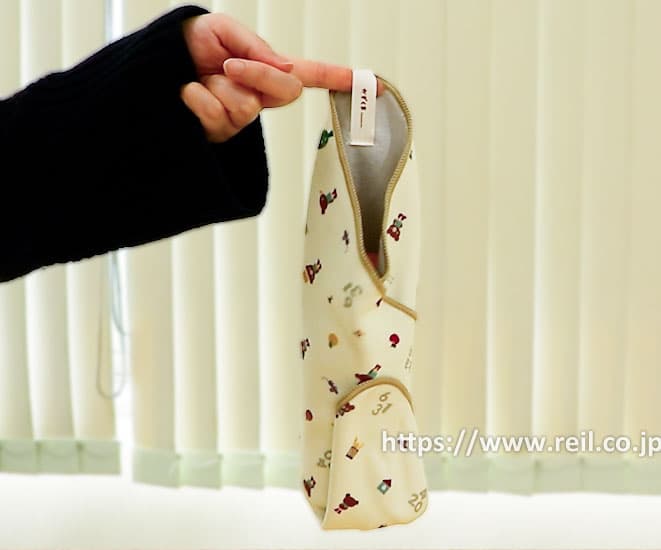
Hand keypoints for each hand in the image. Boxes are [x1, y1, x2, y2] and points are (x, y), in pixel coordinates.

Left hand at [180, 13, 382, 142]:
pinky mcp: (219, 135)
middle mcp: (258, 97)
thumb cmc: (184, 47)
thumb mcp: (220, 30)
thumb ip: (255, 46)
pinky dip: (197, 99)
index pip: (309, 75)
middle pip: (286, 92)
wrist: (148, 71)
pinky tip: (186, 94)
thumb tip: (283, 68)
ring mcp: (240, 118)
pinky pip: (218, 118)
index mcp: (264, 70)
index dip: (340, 80)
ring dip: (218, 88)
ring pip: (247, 108)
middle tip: (229, 65)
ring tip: (199, 80)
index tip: (373, 85)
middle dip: (257, 76)